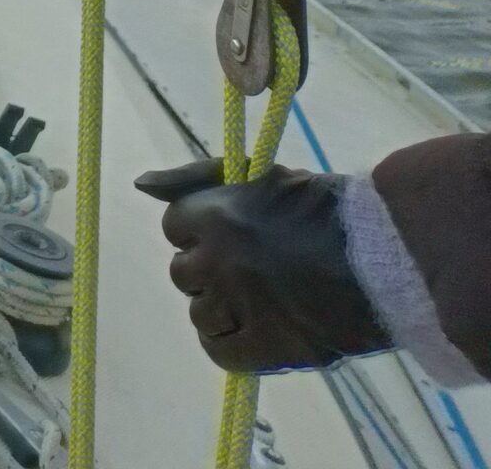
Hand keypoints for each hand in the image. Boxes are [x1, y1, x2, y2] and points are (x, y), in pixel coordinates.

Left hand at [135, 159, 389, 372]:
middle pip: (183, 273)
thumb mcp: (260, 177)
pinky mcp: (263, 346)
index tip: (235, 237)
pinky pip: (218, 351)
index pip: (176, 227)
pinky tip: (258, 332)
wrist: (388, 259)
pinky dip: (232, 344)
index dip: (202, 233)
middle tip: (255, 270)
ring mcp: (238, 304)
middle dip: (211, 272)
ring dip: (223, 308)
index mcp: (215, 215)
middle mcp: (217, 259)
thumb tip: (139, 184)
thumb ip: (196, 179)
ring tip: (266, 300)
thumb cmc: (327, 211)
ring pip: (199, 313)